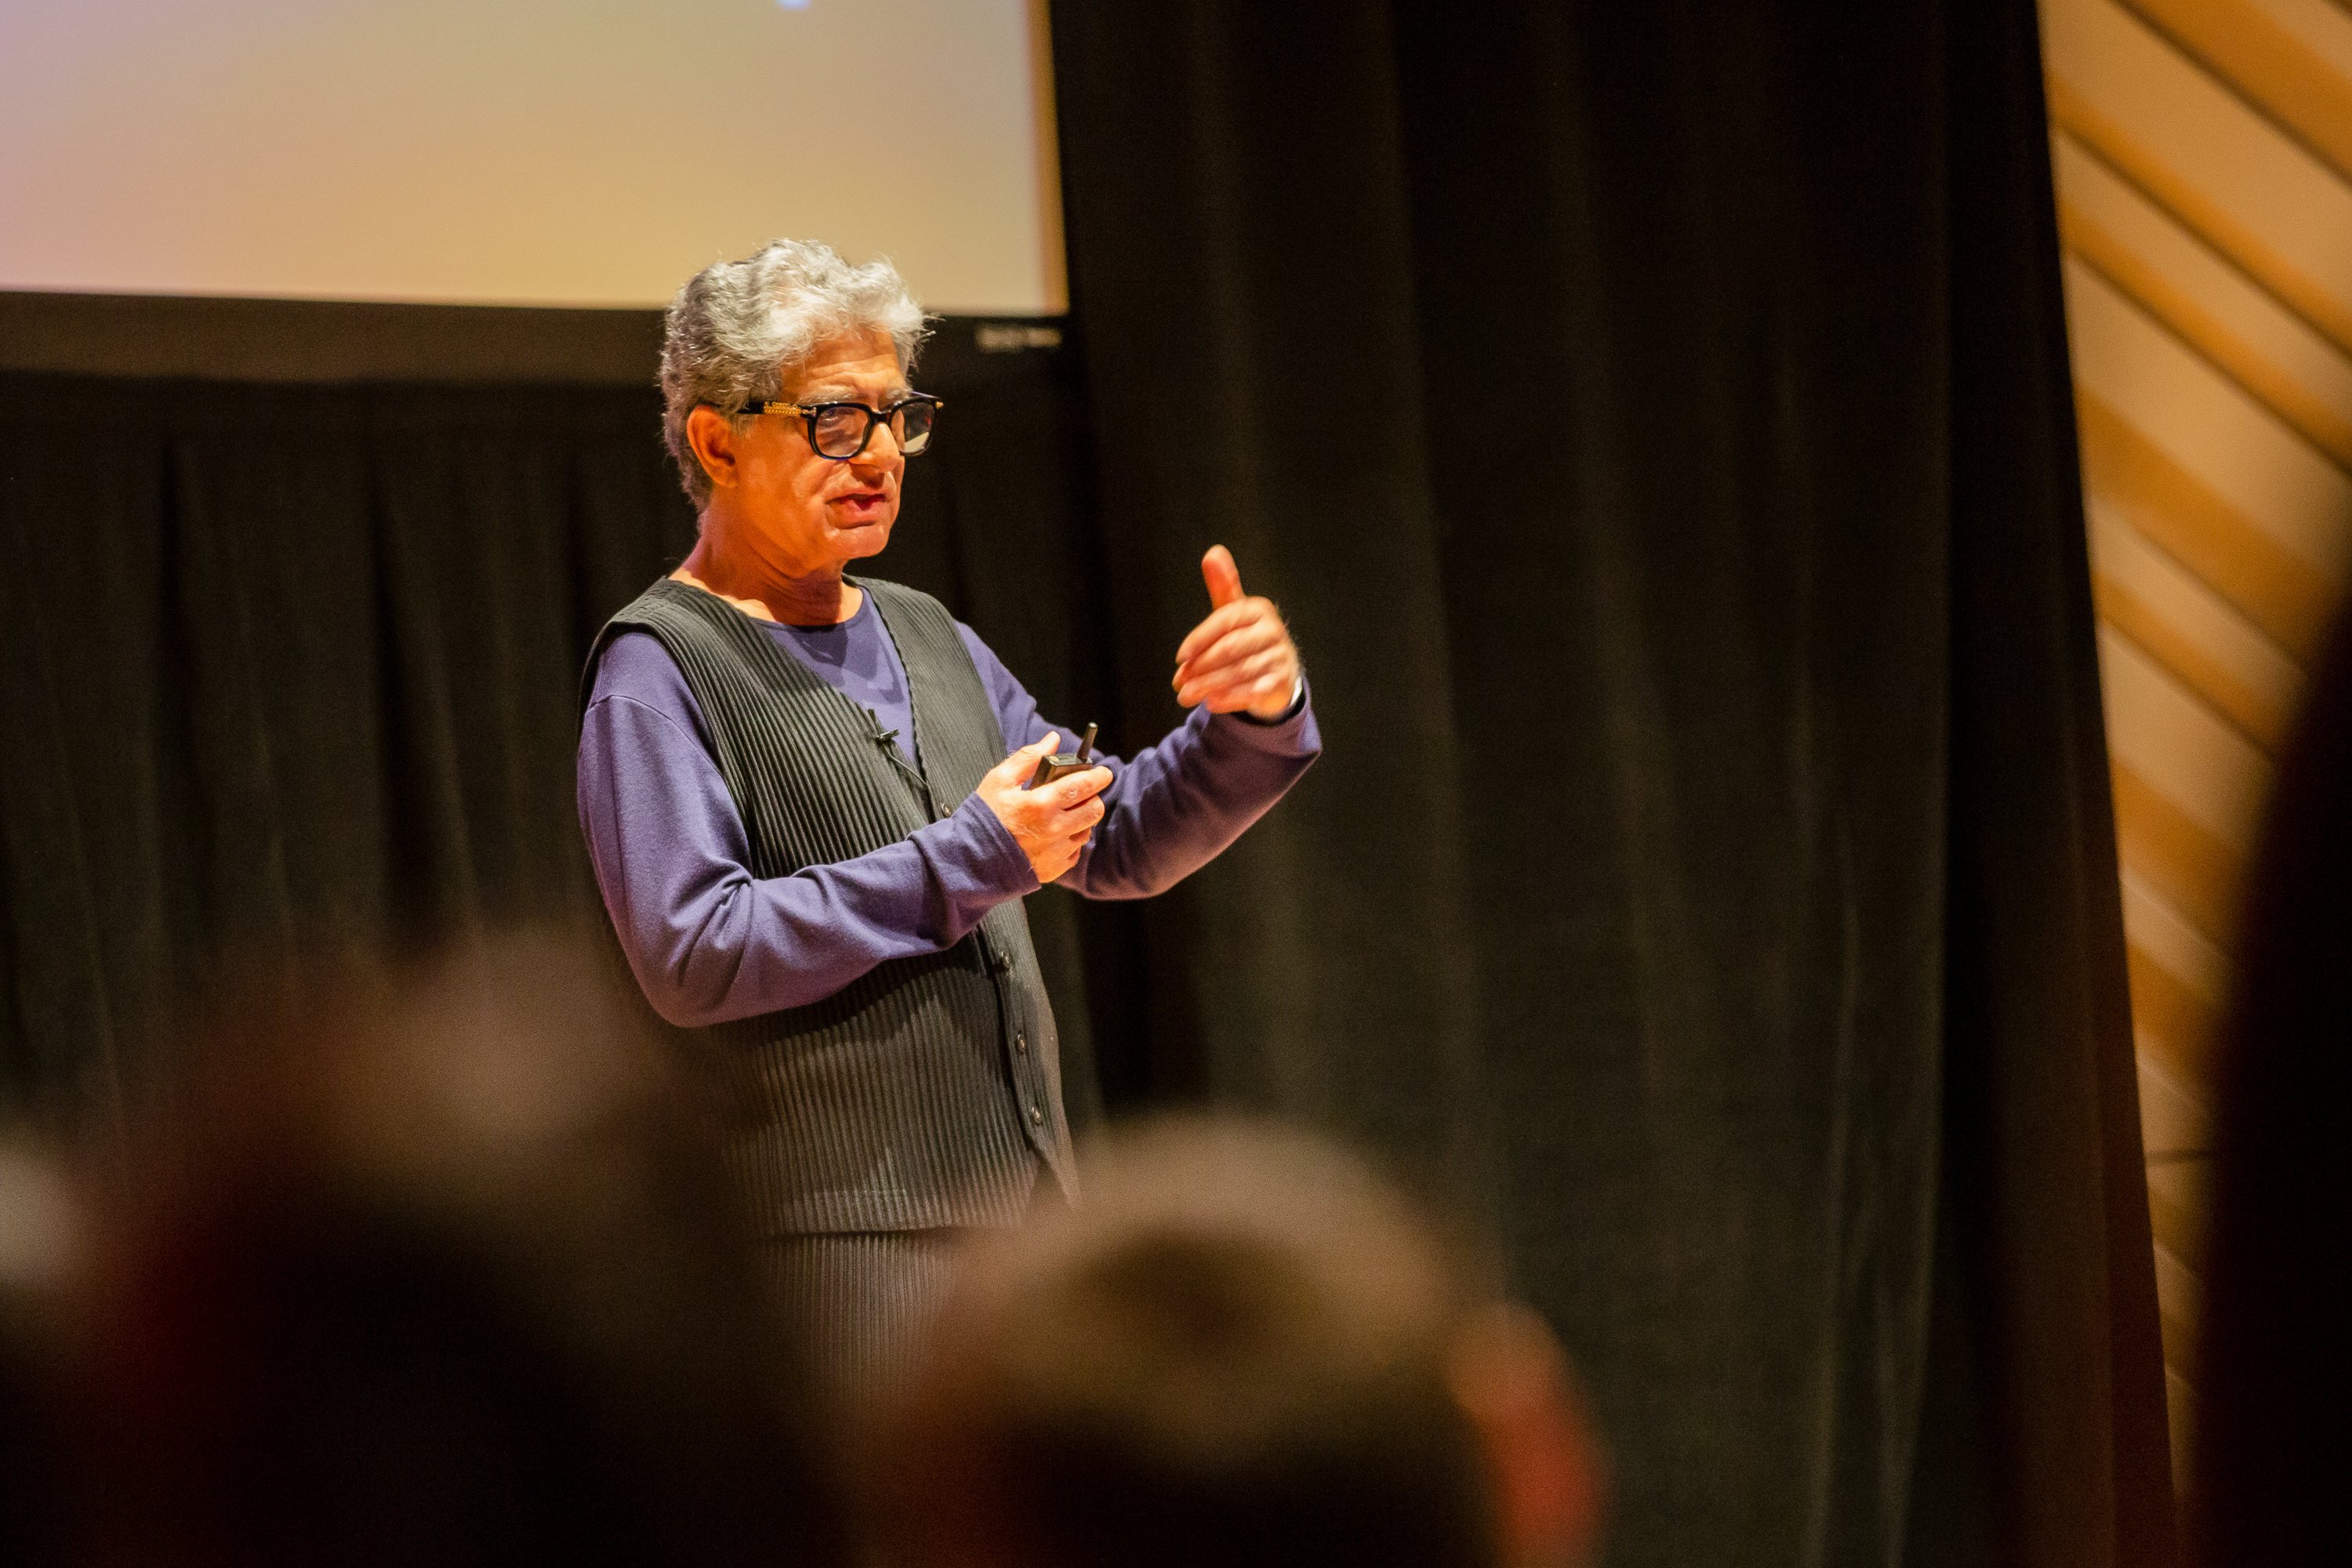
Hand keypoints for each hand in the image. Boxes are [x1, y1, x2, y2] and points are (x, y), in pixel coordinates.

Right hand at [974, 733, 1113, 884]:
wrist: (971, 859)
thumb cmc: (984, 817)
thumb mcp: (1000, 780)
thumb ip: (1028, 757)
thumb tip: (1052, 740)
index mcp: (1041, 804)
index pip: (1083, 786)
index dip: (1098, 777)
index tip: (1103, 772)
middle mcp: (1053, 829)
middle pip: (1094, 810)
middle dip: (1092, 798)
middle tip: (1080, 794)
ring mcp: (1055, 852)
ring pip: (1086, 831)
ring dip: (1081, 820)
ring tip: (1062, 815)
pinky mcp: (1053, 869)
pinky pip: (1074, 852)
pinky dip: (1069, 841)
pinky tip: (1053, 835)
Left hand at [1172, 545, 1301, 719]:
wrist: (1277, 671)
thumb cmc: (1247, 637)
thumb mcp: (1234, 611)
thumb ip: (1223, 586)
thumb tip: (1213, 552)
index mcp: (1257, 610)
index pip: (1225, 622)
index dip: (1200, 639)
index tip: (1180, 657)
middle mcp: (1272, 631)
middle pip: (1231, 649)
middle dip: (1201, 667)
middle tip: (1178, 683)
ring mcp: (1279, 656)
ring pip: (1239, 672)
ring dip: (1210, 686)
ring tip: (1186, 696)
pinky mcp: (1282, 681)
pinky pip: (1254, 691)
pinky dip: (1232, 698)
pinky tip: (1212, 703)